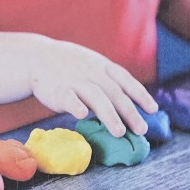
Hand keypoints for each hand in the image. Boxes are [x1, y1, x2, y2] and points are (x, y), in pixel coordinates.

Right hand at [22, 35, 155, 137]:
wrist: (36, 56)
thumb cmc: (69, 65)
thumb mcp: (92, 65)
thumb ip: (108, 81)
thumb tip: (130, 105)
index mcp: (102, 66)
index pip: (125, 80)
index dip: (140, 94)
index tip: (153, 110)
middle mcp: (92, 72)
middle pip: (114, 93)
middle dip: (129, 112)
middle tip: (141, 130)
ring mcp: (75, 80)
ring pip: (95, 97)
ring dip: (109, 115)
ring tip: (119, 132)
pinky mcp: (57, 89)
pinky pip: (68, 97)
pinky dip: (76, 105)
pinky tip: (83, 116)